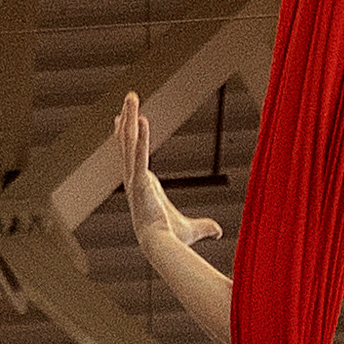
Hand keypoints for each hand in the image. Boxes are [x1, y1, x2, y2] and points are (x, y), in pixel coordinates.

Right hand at [114, 92, 219, 256]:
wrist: (162, 248)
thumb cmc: (171, 240)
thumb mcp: (191, 229)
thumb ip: (205, 227)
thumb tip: (219, 232)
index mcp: (143, 186)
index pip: (133, 155)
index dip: (129, 137)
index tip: (124, 120)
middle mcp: (135, 179)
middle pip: (128, 142)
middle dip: (127, 117)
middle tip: (130, 97)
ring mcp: (135, 180)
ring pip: (130, 142)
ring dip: (129, 117)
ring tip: (131, 96)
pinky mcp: (139, 183)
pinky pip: (140, 155)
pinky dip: (142, 138)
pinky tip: (142, 118)